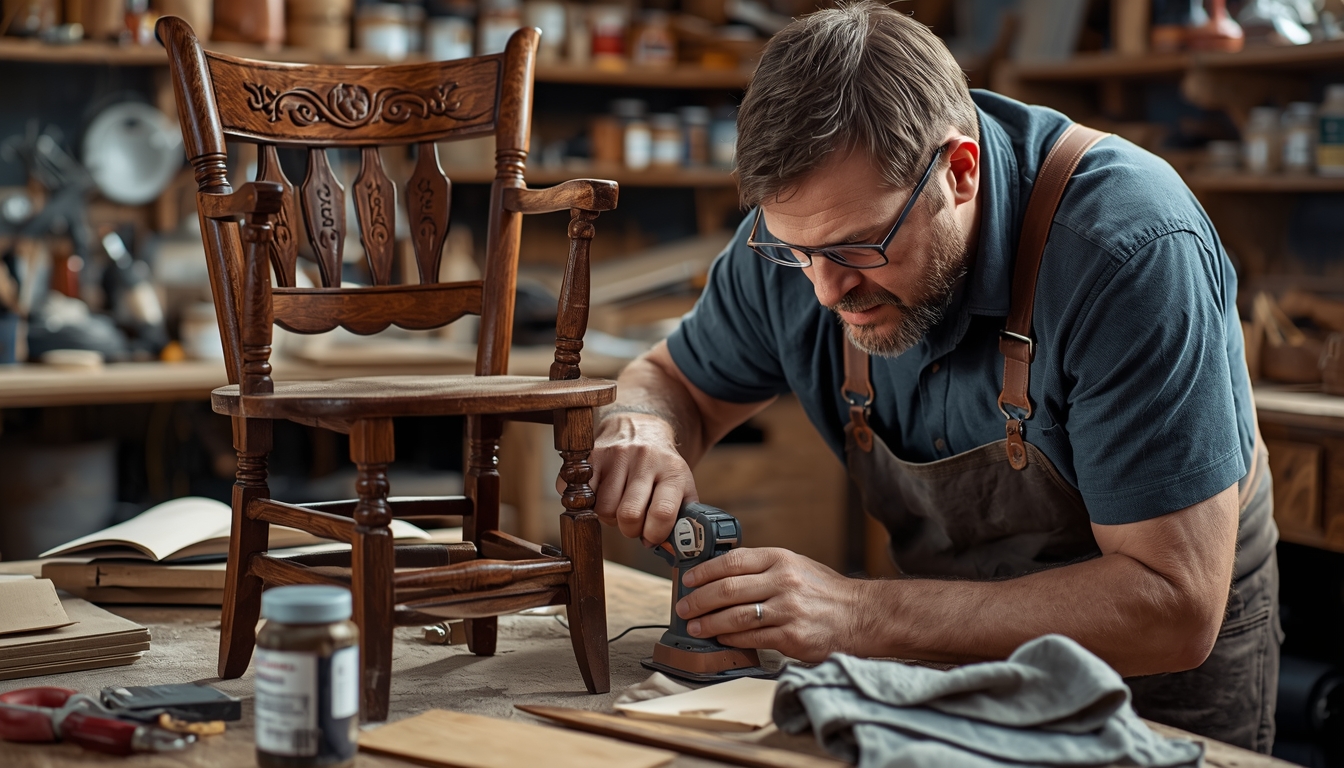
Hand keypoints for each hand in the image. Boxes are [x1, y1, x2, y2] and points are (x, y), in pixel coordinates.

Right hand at [563, 411, 697, 546]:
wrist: (640, 428)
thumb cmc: (662, 468)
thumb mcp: (682, 488)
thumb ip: (681, 520)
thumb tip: (671, 551)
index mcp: (672, 471)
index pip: (662, 512)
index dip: (654, 534)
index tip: (651, 537)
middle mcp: (645, 460)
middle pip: (628, 515)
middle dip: (629, 530)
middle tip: (633, 523)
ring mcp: (616, 455)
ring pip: (603, 509)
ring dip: (609, 517)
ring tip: (618, 504)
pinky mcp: (592, 455)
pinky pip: (581, 495)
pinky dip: (587, 503)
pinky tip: (600, 494)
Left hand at [677, 547, 872, 662]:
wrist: (861, 615)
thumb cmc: (825, 591)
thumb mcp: (796, 565)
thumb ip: (763, 567)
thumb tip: (722, 573)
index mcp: (781, 559)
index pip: (732, 562)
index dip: (704, 572)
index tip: (688, 579)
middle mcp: (783, 582)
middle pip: (727, 590)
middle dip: (699, 600)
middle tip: (683, 606)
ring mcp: (788, 610)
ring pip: (735, 617)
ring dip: (709, 624)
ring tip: (695, 626)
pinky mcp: (792, 637)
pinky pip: (752, 638)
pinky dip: (731, 640)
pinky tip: (721, 639)